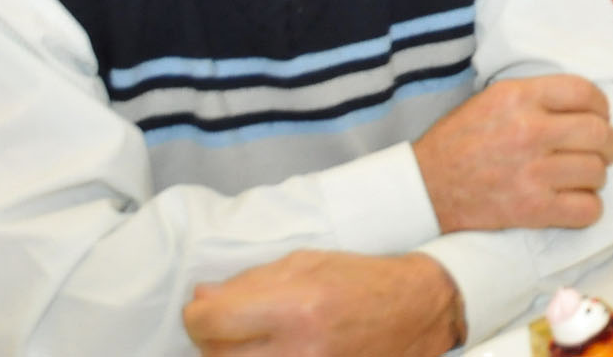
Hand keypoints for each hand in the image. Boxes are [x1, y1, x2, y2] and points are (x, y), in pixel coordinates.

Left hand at [183, 251, 461, 356]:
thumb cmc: (362, 280)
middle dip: (213, 337)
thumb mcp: (306, 263)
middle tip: (232, 323)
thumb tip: (201, 300)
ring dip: (234, 354)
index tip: (204, 308)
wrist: (415, 312)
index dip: (197, 313)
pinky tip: (272, 349)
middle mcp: (299, 351)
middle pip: (215, 356)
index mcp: (297, 308)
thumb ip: (249, 282)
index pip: (209, 323)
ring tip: (255, 339)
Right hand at [412, 75, 612, 233]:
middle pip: (599, 133)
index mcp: (519, 97)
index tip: (597, 117)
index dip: (600, 106)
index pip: (585, 92)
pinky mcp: (530, 210)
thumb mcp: (493, 99)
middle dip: (608, 144)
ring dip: (596, 176)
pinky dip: (589, 208)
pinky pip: (587, 209)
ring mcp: (531, 173)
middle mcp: (528, 131)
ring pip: (597, 172)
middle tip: (601, 151)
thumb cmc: (459, 141)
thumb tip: (585, 104)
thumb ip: (537, 96)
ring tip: (582, 177)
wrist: (424, 188)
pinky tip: (574, 202)